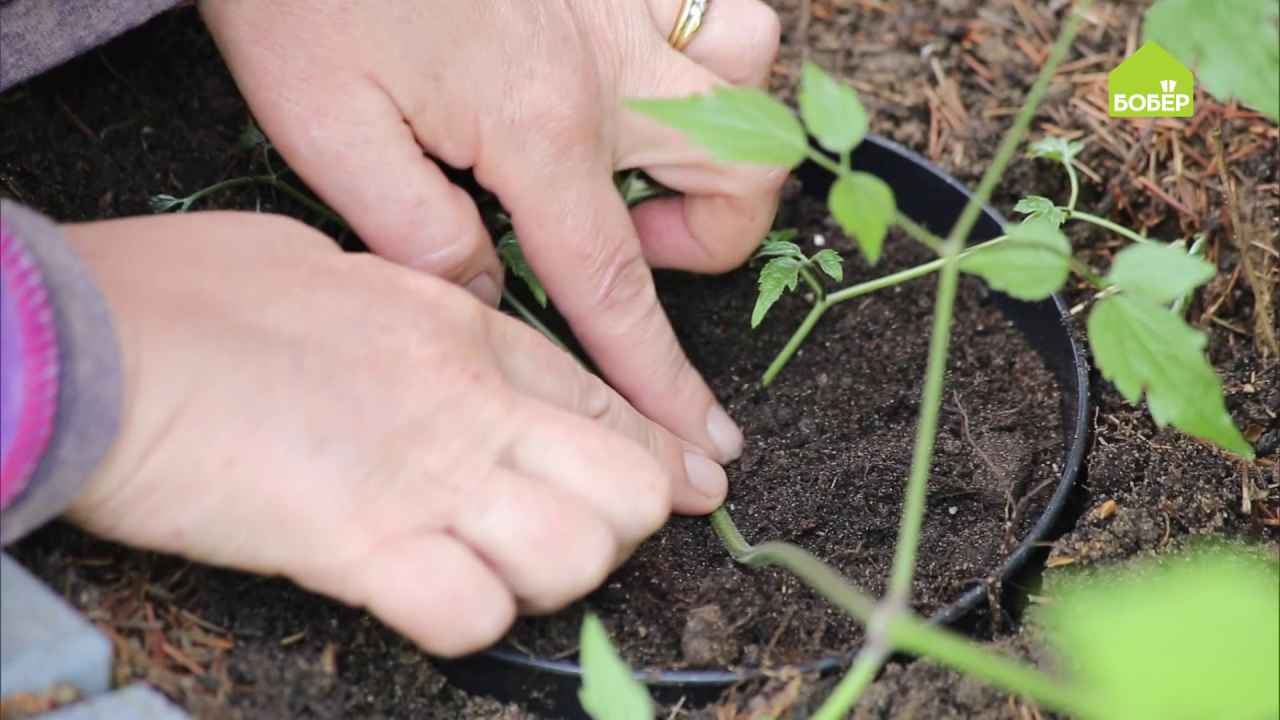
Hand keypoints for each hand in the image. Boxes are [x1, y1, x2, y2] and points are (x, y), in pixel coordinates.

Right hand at [63, 212, 727, 655]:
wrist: (101, 340)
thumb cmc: (195, 291)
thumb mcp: (336, 269)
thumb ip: (413, 310)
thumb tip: (442, 334)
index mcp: (465, 332)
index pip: (610, 406)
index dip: (665, 457)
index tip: (695, 484)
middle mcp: (469, 402)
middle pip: (628, 489)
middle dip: (621, 525)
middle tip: (571, 535)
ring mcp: (426, 474)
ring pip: (578, 555)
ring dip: (552, 578)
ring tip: (495, 570)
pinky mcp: (361, 546)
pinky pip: (474, 613)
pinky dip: (468, 621)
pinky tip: (431, 597)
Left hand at [198, 0, 784, 462]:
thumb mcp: (326, 128)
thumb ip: (417, 231)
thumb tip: (489, 297)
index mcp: (537, 128)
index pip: (617, 285)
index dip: (663, 379)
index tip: (705, 440)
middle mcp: (607, 64)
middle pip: (738, 173)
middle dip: (716, 236)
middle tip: (634, 237)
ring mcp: (620, 2)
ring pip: (750, 74)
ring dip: (723, 133)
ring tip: (650, 153)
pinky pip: (718, 5)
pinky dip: (709, 52)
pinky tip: (643, 75)